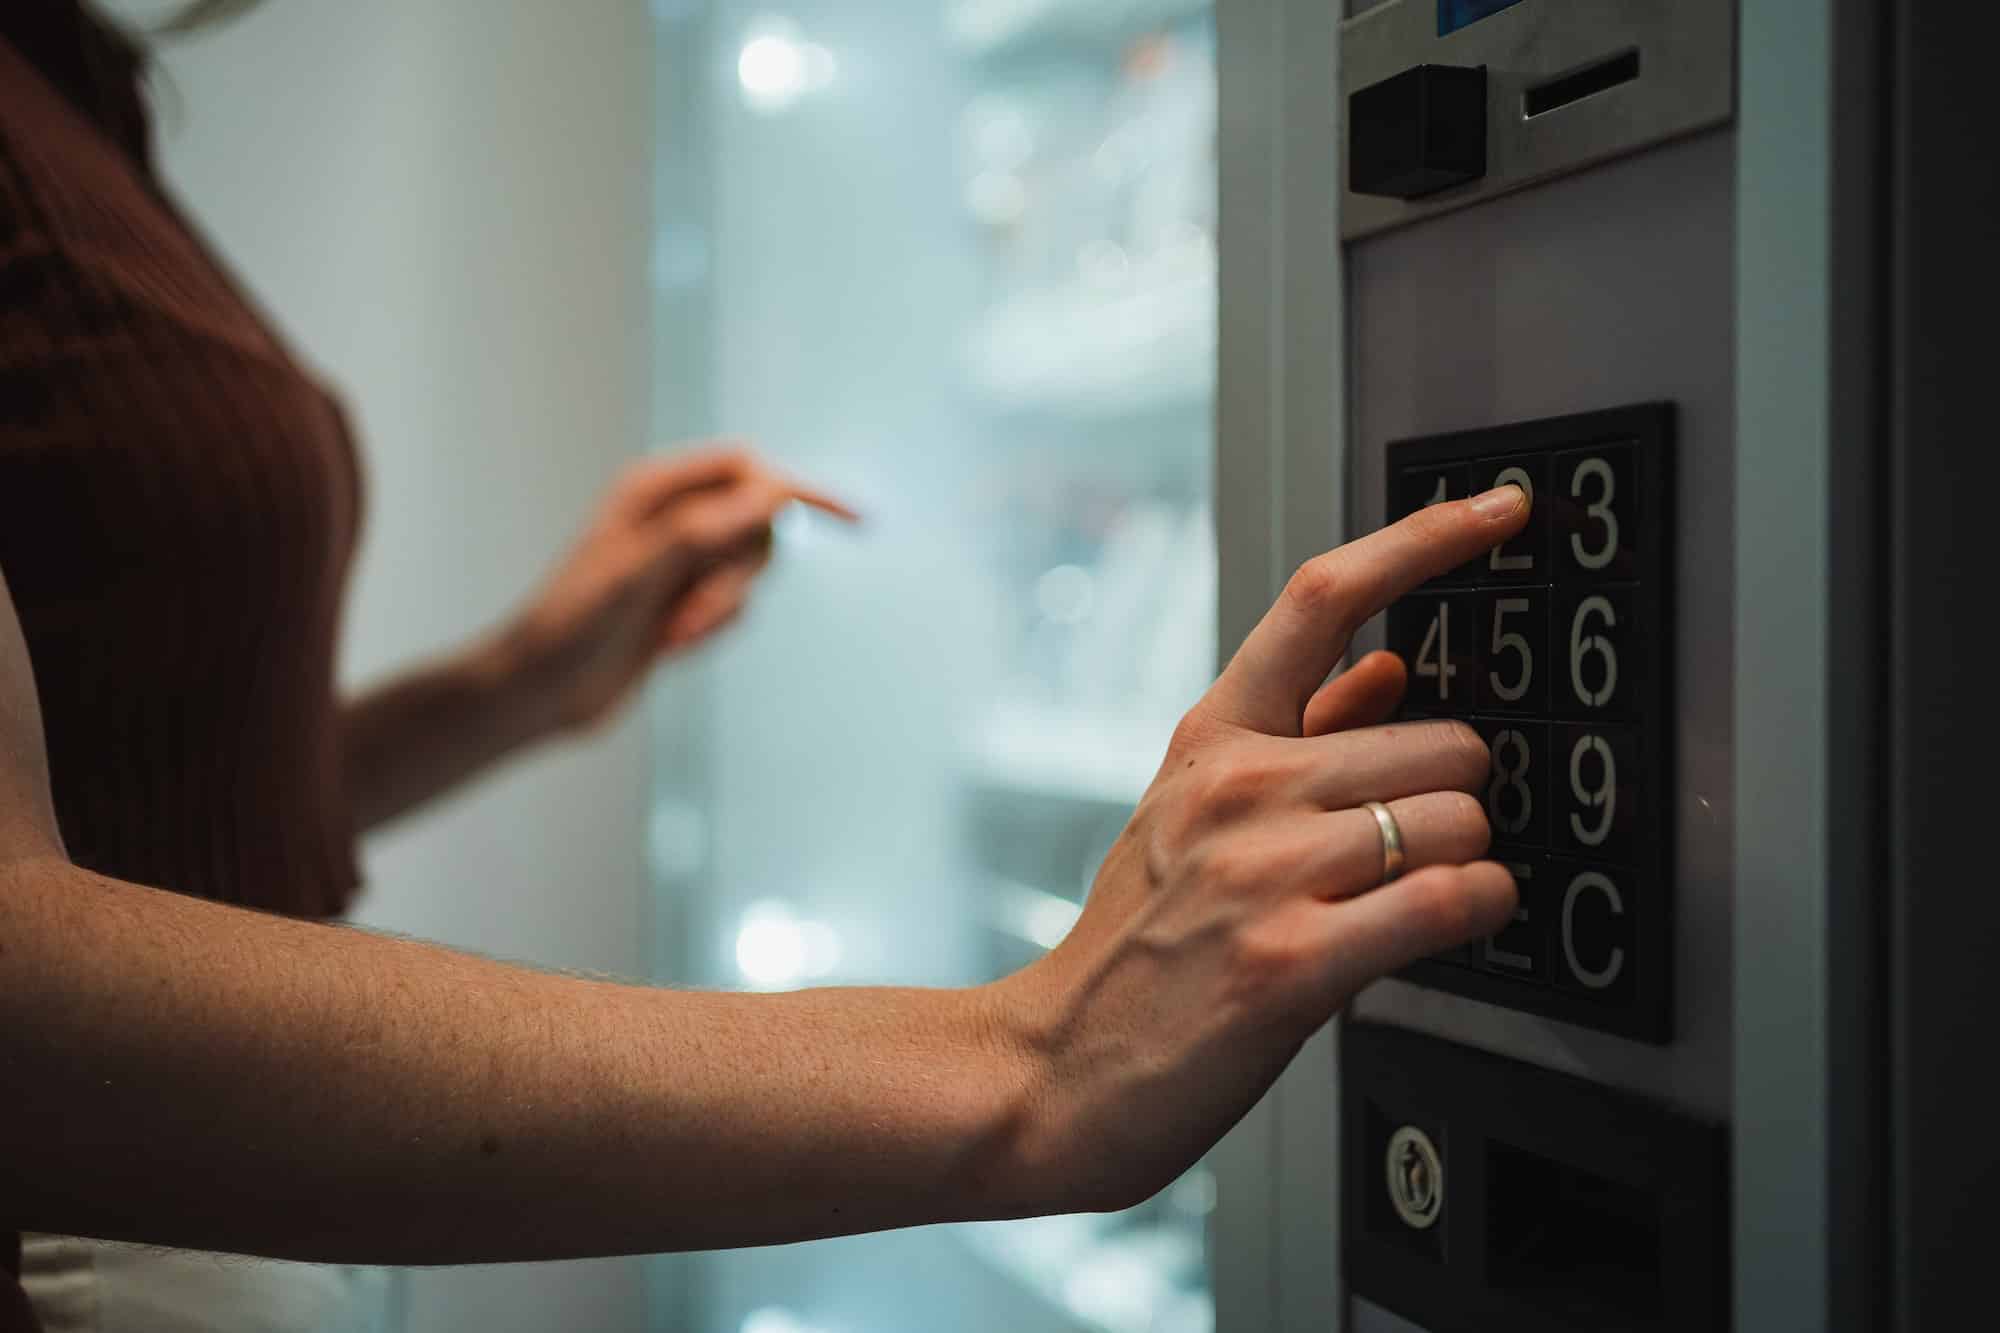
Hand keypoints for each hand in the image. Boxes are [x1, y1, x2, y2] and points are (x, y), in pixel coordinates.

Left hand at [498, 445, 857, 734]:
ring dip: (723, 606)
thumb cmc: (572, 625)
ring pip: (749, 568)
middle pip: (757, 519)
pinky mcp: (684, 602)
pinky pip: (735, 605)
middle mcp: (670, 518)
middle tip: (695, 606)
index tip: (850, 518)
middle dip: (741, 569)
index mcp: (652, 490)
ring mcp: (679, 562)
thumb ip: (705, 528)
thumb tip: (773, 494)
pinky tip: (670, 647)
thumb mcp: (638, 572)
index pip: (745, 468)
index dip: (795, 489)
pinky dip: (714, 627)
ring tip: (673, 634)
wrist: (538, 692)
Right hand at [989, 484, 1528, 1214]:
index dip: (1426, 539)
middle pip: (1444, 738)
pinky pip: (1452, 899)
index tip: (1501, 509)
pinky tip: (1451, 924)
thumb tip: (1386, 666)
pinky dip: (1479, 910)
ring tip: (1412, 900)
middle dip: (1461, 795)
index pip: (1325, 598)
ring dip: (1468, 862)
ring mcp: (1262, 872)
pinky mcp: (1291, 962)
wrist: (1053, 1071)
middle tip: (1419, 844)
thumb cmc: (1130, 950)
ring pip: (1461, 818)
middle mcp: (1237, 787)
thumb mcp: (1186, 815)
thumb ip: (1293, 735)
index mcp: (1211, 737)